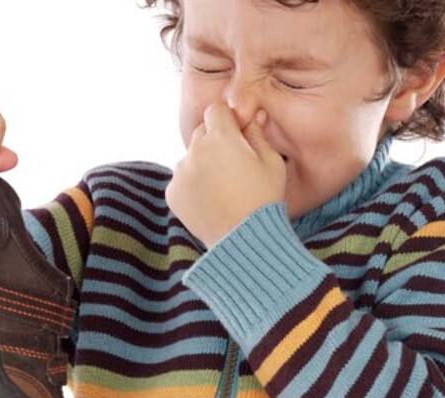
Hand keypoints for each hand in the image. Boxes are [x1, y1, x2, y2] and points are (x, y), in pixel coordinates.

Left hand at [165, 103, 286, 248]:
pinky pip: (182, 180)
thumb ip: (258, 134)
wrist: (245, 240)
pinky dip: (193, 186)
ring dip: (203, 164)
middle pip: (202, 132)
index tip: (238, 134)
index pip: (216, 110)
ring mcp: (181, 172)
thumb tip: (255, 114)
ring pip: (191, 157)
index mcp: (221, 137)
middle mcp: (195, 150)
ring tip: (224, 188)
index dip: (228, 119)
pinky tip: (212, 201)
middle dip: (215, 141)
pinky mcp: (172, 193)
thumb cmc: (264, 199)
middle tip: (234, 165)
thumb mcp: (272, 163)